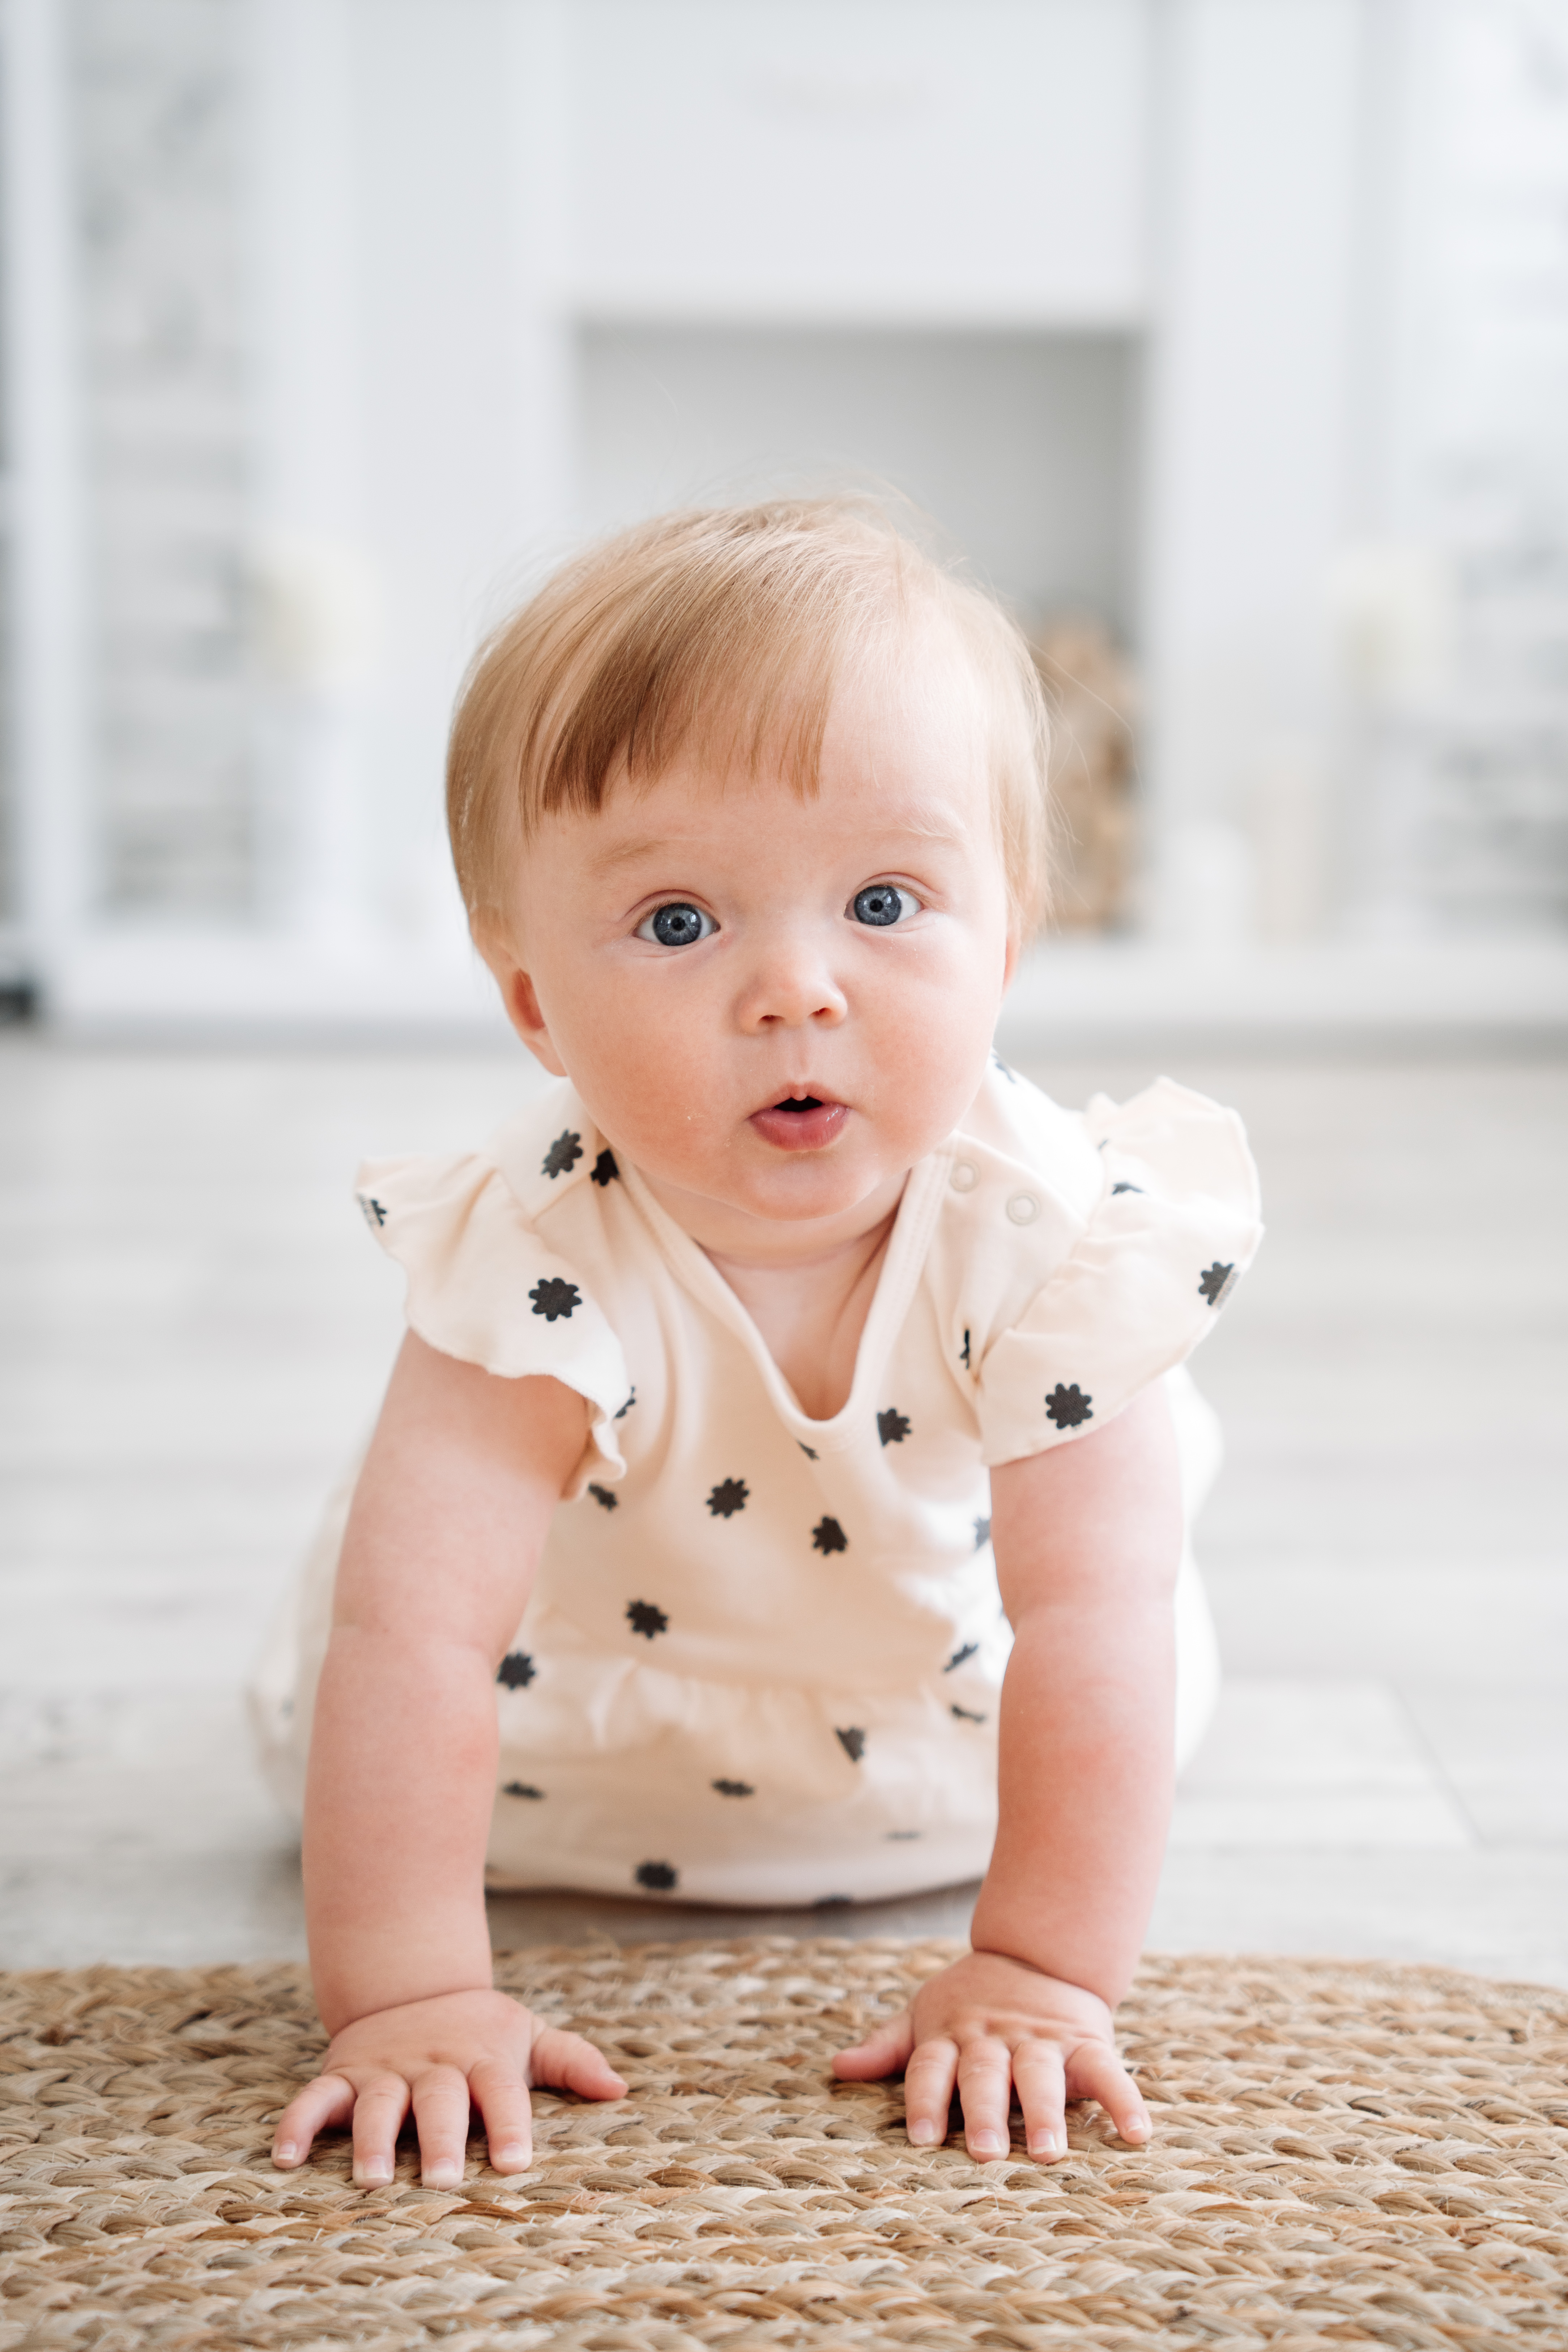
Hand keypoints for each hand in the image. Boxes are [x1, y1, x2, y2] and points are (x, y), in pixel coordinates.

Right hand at [271, 1986, 625, 2186]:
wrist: (413, 1983)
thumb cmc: (480, 2030)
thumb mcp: (528, 2036)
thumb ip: (572, 2060)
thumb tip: (619, 2088)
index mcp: (482, 2058)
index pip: (502, 2092)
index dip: (510, 2126)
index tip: (515, 2164)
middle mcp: (434, 2064)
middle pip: (440, 2101)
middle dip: (441, 2138)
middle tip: (443, 2179)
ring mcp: (386, 2068)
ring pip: (379, 2104)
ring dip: (375, 2140)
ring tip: (373, 2178)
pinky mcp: (344, 2074)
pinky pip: (315, 2099)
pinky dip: (298, 2125)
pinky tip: (285, 2158)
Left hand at [832, 1948, 1149, 2163]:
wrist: (1037, 1949)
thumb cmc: (971, 2001)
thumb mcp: (925, 2015)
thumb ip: (887, 2046)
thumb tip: (837, 2068)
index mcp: (952, 2034)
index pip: (931, 2067)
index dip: (924, 2100)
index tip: (919, 2138)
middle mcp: (995, 2037)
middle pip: (985, 2075)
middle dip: (983, 2113)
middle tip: (983, 2153)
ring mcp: (1041, 2039)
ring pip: (1041, 2075)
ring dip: (1046, 2113)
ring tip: (1049, 2153)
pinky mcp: (1085, 2041)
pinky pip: (1108, 2071)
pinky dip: (1124, 2101)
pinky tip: (1137, 2134)